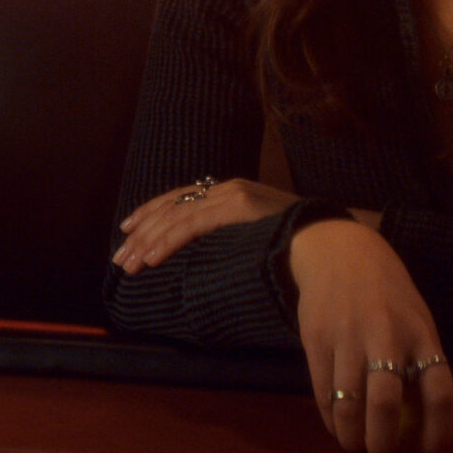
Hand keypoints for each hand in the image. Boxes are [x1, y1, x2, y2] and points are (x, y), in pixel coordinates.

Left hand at [112, 177, 298, 273]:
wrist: (333, 238)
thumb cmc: (299, 244)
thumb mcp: (258, 234)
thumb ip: (233, 236)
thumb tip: (209, 255)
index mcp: (231, 192)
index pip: (180, 198)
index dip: (151, 212)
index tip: (129, 230)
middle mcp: (228, 189)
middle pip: (172, 208)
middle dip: (142, 233)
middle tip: (120, 257)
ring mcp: (232, 196)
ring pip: (176, 218)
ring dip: (148, 243)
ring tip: (129, 264)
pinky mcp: (237, 208)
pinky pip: (192, 226)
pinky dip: (168, 242)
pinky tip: (151, 259)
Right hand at [288, 219, 452, 452]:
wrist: (339, 251)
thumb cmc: (387, 293)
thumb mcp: (417, 319)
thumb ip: (420, 362)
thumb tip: (422, 421)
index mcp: (422, 334)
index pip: (439, 392)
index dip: (438, 431)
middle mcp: (387, 336)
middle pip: (387, 403)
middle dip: (384, 442)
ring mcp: (348, 337)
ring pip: (349, 404)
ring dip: (352, 436)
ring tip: (356, 447)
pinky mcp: (316, 339)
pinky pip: (323, 391)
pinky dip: (331, 417)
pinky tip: (336, 425)